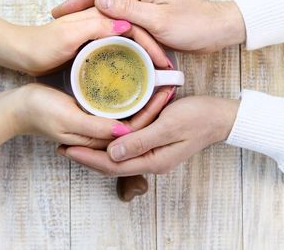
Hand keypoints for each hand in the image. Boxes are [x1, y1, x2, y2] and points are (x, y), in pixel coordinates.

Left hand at [0, 9, 168, 75]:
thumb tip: (127, 25)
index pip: (135, 26)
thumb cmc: (40, 44)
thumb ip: (95, 27)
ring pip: (128, 44)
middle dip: (152, 51)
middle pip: (135, 34)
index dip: (151, 44)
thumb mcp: (67, 36)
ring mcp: (96, 35)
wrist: (21, 52)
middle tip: (165, 72)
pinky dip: (128, 62)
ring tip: (155, 76)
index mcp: (98, 16)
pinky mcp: (91, 47)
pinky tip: (133, 76)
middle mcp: (100, 23)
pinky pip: (116, 52)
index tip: (162, 64)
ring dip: (143, 57)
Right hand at [0, 83, 172, 149]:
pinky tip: (138, 82)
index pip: (135, 130)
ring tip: (160, 79)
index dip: (153, 111)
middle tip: (170, 82)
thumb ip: (96, 127)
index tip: (167, 90)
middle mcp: (101, 136)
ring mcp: (97, 126)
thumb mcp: (67, 118)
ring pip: (129, 115)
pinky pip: (117, 109)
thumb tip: (126, 131)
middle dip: (154, 105)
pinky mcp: (92, 116)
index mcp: (98, 141)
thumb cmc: (39, 112)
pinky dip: (130, 97)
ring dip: (145, 100)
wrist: (17, 108)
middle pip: (136, 123)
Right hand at [52, 0, 245, 52]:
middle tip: (59, 20)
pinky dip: (107, 24)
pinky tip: (98, 34)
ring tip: (72, 28)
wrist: (219, 30)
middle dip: (80, 7)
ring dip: (91, 16)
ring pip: (111, 8)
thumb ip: (129, 10)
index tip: (59, 11)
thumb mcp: (159, 19)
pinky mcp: (149, 15)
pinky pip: (122, 18)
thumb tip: (98, 0)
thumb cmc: (194, 24)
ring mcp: (144, 3)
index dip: (78, 0)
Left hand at [56, 96, 238, 175]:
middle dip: (86, 157)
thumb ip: (141, 140)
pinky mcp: (154, 144)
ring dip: (95, 151)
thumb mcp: (169, 125)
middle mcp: (151, 160)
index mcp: (153, 159)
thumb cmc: (198, 118)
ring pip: (117, 158)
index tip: (66, 148)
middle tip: (62, 146)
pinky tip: (100, 135)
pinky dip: (109, 145)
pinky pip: (126, 149)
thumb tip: (112, 154)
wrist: (221, 117)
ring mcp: (153, 154)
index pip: (112, 164)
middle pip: (111, 165)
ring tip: (74, 141)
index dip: (87, 157)